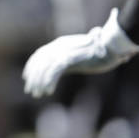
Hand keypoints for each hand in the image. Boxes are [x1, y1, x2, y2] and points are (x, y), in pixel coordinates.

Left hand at [22, 8, 138, 97]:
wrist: (111, 47)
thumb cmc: (100, 51)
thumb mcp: (80, 53)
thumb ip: (70, 57)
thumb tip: (61, 63)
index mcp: (60, 43)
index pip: (40, 53)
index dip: (31, 65)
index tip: (26, 76)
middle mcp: (59, 46)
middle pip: (40, 62)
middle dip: (33, 77)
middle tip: (30, 90)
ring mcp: (64, 51)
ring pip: (45, 68)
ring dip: (39, 82)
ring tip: (37, 94)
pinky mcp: (70, 58)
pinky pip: (55, 71)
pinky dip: (50, 80)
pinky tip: (48, 91)